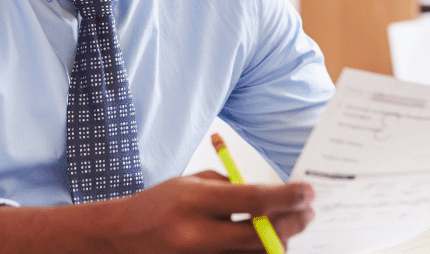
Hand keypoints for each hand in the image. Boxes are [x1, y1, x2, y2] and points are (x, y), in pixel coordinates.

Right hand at [107, 171, 314, 252]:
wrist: (122, 237)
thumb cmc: (161, 205)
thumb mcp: (193, 183)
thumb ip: (233, 189)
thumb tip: (276, 198)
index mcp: (194, 202)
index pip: (254, 200)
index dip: (288, 197)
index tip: (308, 192)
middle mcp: (197, 235)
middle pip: (263, 237)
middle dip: (293, 224)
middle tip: (307, 212)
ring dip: (277, 241)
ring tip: (280, 226)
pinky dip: (257, 252)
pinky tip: (260, 240)